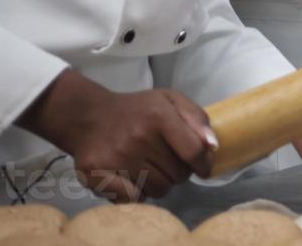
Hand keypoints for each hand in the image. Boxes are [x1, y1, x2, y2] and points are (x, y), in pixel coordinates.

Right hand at [17, 70, 214, 201]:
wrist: (89, 116)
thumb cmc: (138, 110)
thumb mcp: (170, 100)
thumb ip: (197, 119)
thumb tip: (212, 146)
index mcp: (159, 116)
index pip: (193, 152)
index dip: (203, 165)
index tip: (203, 169)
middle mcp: (138, 137)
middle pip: (178, 175)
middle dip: (179, 171)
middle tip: (166, 160)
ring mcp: (117, 158)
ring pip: (159, 190)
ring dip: (160, 183)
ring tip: (150, 167)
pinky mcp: (96, 175)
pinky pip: (133, 199)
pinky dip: (138, 194)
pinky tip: (133, 179)